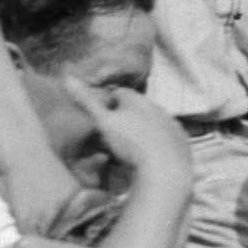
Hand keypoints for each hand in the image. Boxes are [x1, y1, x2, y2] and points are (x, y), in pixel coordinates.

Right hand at [69, 79, 193, 186]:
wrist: (165, 169)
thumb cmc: (131, 143)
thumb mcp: (104, 122)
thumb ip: (86, 101)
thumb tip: (66, 78)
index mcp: (138, 99)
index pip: (119, 94)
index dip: (107, 105)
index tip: (100, 118)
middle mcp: (157, 107)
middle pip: (136, 109)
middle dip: (125, 119)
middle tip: (112, 137)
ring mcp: (171, 125)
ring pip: (151, 124)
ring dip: (141, 132)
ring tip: (129, 151)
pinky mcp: (181, 143)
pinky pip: (165, 141)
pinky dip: (155, 146)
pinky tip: (148, 159)